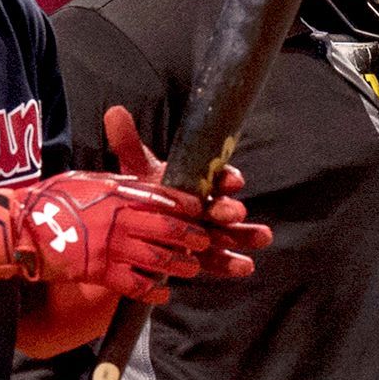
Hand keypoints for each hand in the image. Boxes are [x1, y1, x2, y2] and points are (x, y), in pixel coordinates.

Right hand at [0, 172, 214, 300]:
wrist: (19, 228)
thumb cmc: (49, 200)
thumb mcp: (85, 180)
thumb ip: (113, 184)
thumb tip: (135, 183)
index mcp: (116, 193)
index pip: (162, 197)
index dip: (185, 204)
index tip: (199, 209)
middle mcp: (119, 219)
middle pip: (169, 229)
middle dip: (192, 236)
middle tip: (204, 241)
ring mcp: (112, 247)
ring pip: (159, 258)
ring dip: (180, 265)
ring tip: (191, 267)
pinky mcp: (102, 272)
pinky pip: (137, 285)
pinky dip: (154, 290)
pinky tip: (163, 293)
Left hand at [104, 104, 268, 282]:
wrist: (134, 228)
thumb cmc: (144, 195)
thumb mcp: (136, 172)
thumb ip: (129, 145)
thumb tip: (114, 112)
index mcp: (196, 183)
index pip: (216, 177)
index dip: (226, 179)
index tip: (232, 182)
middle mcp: (206, 206)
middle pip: (222, 206)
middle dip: (229, 209)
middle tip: (234, 213)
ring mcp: (208, 232)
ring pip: (230, 232)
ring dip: (246, 234)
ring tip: (263, 237)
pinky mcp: (205, 255)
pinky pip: (220, 259)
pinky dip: (232, 263)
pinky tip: (246, 267)